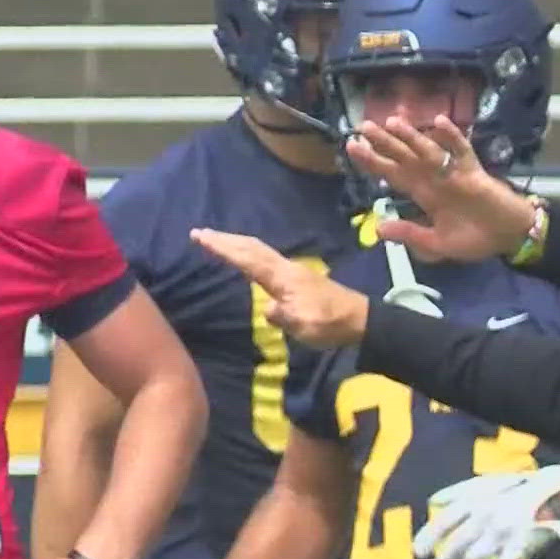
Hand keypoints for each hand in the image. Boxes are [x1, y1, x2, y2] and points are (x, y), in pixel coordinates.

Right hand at [191, 230, 370, 347]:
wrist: (359, 319)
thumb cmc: (330, 324)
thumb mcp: (305, 326)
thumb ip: (283, 316)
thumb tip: (267, 309)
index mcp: (283, 278)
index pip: (247, 259)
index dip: (223, 248)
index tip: (200, 236)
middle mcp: (285, 268)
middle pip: (251, 248)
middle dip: (225, 239)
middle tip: (199, 232)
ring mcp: (292, 270)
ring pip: (258, 250)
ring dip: (236, 243)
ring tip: (216, 239)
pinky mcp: (297, 276)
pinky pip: (265, 257)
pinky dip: (249, 251)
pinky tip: (246, 256)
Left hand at [346, 115, 535, 262]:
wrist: (508, 238)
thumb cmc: (474, 239)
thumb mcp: (437, 243)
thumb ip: (411, 235)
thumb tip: (379, 229)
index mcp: (423, 195)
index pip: (393, 174)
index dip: (373, 161)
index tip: (351, 147)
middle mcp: (433, 180)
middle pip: (405, 158)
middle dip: (385, 143)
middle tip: (363, 127)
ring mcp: (452, 173)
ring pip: (428, 151)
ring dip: (412, 137)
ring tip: (393, 122)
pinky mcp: (473, 173)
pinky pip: (461, 152)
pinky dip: (452, 137)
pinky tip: (439, 122)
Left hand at [413, 465, 559, 558]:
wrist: (551, 488)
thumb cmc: (516, 486)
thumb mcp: (485, 481)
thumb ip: (457, 490)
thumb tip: (433, 501)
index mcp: (475, 499)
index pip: (444, 521)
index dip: (428, 537)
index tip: (419, 553)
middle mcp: (484, 515)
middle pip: (455, 544)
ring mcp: (500, 532)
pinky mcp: (517, 547)